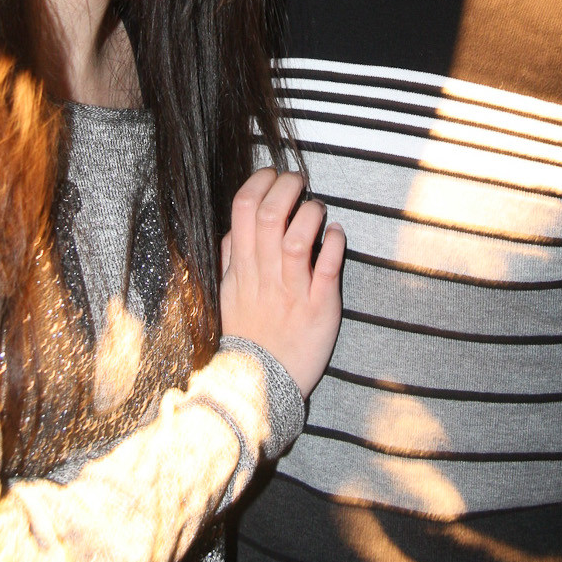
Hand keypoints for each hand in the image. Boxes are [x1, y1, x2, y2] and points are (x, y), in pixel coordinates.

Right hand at [220, 169, 343, 398]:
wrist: (259, 385)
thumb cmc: (247, 335)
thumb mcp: (226, 294)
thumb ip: (230, 259)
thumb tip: (236, 227)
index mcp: (241, 267)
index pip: (243, 208)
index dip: (260, 182)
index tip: (272, 176)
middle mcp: (265, 273)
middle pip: (272, 213)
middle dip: (288, 186)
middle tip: (299, 182)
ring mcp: (292, 289)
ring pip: (299, 236)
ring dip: (312, 212)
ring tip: (318, 210)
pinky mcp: (319, 305)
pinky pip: (328, 266)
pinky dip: (334, 242)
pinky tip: (336, 233)